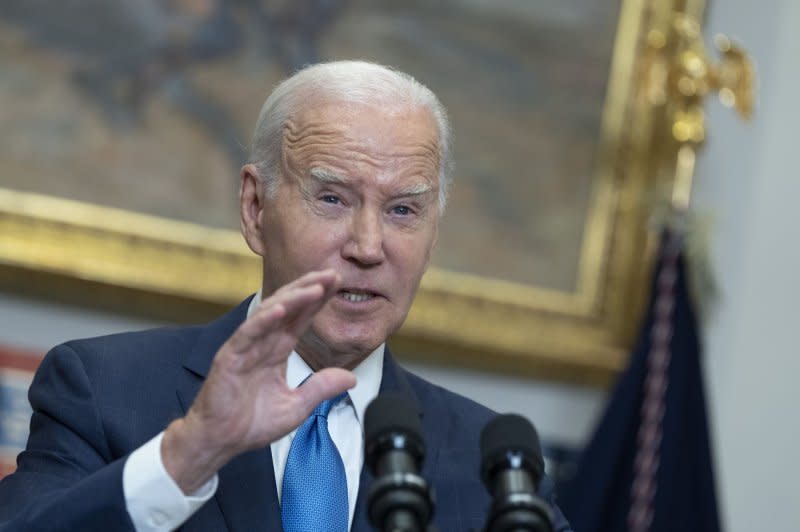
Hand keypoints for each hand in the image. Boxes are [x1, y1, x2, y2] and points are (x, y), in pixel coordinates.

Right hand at [161, 270, 355, 492]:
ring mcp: (245, 348)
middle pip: (288, 308)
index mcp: (277, 350)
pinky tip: (280, 310)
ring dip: (292, 299)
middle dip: (309, 289)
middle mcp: (262, 343)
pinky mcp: (229, 358)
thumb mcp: (297, 406)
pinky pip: (247, 335)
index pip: (301, 318)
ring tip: (314, 286)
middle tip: (332, 274)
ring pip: (270, 315)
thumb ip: (321, 388)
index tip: (337, 283)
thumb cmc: (251, 424)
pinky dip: (263, 321)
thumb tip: (353, 378)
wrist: (220, 442)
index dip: (318, 300)